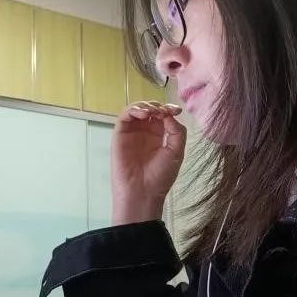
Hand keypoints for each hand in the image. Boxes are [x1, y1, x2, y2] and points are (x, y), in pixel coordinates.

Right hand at [111, 101, 186, 224]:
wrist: (143, 192)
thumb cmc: (160, 176)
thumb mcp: (177, 152)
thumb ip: (177, 131)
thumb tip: (170, 114)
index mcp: (159, 135)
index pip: (163, 115)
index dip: (169, 109)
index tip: (176, 110)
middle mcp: (144, 131)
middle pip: (150, 108)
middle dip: (158, 106)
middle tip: (163, 112)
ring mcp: (132, 132)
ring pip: (136, 109)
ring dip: (145, 105)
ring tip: (153, 112)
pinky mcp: (120, 134)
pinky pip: (124, 116)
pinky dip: (133, 109)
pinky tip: (143, 114)